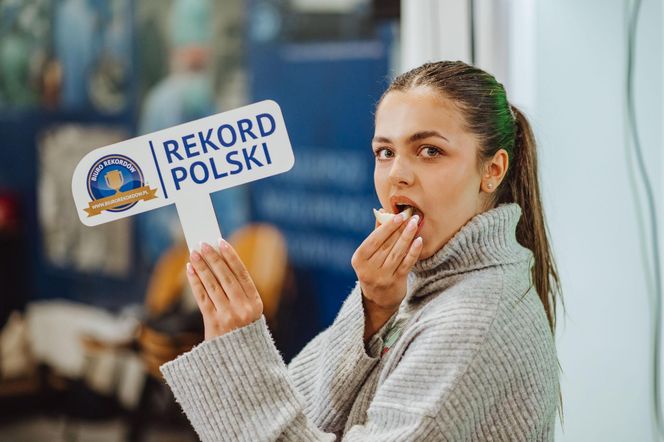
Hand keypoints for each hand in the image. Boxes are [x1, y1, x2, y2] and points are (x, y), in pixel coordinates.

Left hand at [186, 239, 262, 340]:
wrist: (240, 364)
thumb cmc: (243, 335)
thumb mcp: (250, 315)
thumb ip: (239, 293)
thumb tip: (219, 265)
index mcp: (257, 304)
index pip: (242, 274)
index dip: (231, 257)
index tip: (221, 242)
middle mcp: (244, 309)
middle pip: (226, 277)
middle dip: (213, 258)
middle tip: (203, 244)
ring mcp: (229, 316)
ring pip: (212, 285)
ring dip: (202, 267)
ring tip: (194, 254)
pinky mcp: (214, 323)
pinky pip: (202, 298)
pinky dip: (195, 282)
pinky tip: (190, 271)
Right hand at [351, 212, 422, 340]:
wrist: (378, 300)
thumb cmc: (373, 270)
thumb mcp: (369, 255)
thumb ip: (376, 234)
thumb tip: (382, 212)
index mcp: (358, 259)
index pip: (374, 239)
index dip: (387, 227)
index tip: (399, 215)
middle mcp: (368, 269)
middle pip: (387, 245)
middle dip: (400, 229)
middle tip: (412, 216)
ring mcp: (382, 277)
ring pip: (397, 253)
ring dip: (407, 237)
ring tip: (415, 224)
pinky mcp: (395, 283)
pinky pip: (406, 264)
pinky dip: (413, 252)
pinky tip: (419, 241)